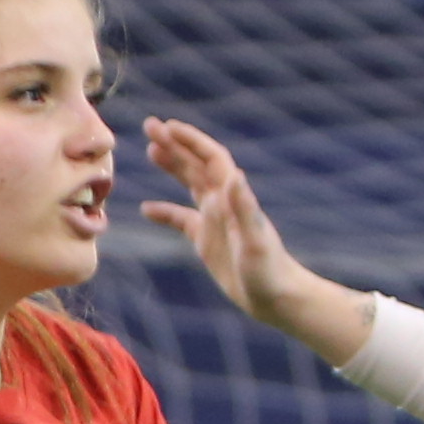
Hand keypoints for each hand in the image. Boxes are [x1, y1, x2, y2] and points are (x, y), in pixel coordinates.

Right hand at [130, 119, 369, 353]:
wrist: (276, 297)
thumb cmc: (269, 271)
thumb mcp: (256, 241)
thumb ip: (245, 208)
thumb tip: (234, 175)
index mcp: (232, 198)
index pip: (210, 158)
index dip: (190, 140)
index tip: (167, 126)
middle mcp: (222, 203)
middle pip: (195, 164)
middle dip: (174, 144)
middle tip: (149, 125)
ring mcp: (214, 220)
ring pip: (189, 184)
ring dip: (171, 166)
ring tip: (150, 149)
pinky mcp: (207, 240)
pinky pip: (181, 220)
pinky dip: (164, 212)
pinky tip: (146, 209)